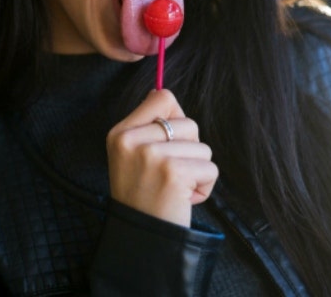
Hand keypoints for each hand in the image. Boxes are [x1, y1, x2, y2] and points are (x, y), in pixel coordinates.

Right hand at [106, 89, 217, 226]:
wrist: (142, 237)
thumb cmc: (145, 196)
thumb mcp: (133, 157)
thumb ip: (148, 126)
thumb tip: (162, 93)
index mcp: (120, 133)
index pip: (163, 97)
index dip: (175, 119)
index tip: (167, 145)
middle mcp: (131, 140)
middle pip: (189, 123)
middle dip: (189, 151)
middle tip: (168, 176)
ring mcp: (151, 155)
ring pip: (203, 147)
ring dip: (197, 171)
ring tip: (175, 189)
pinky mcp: (173, 172)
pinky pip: (210, 168)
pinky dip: (204, 187)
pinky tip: (183, 200)